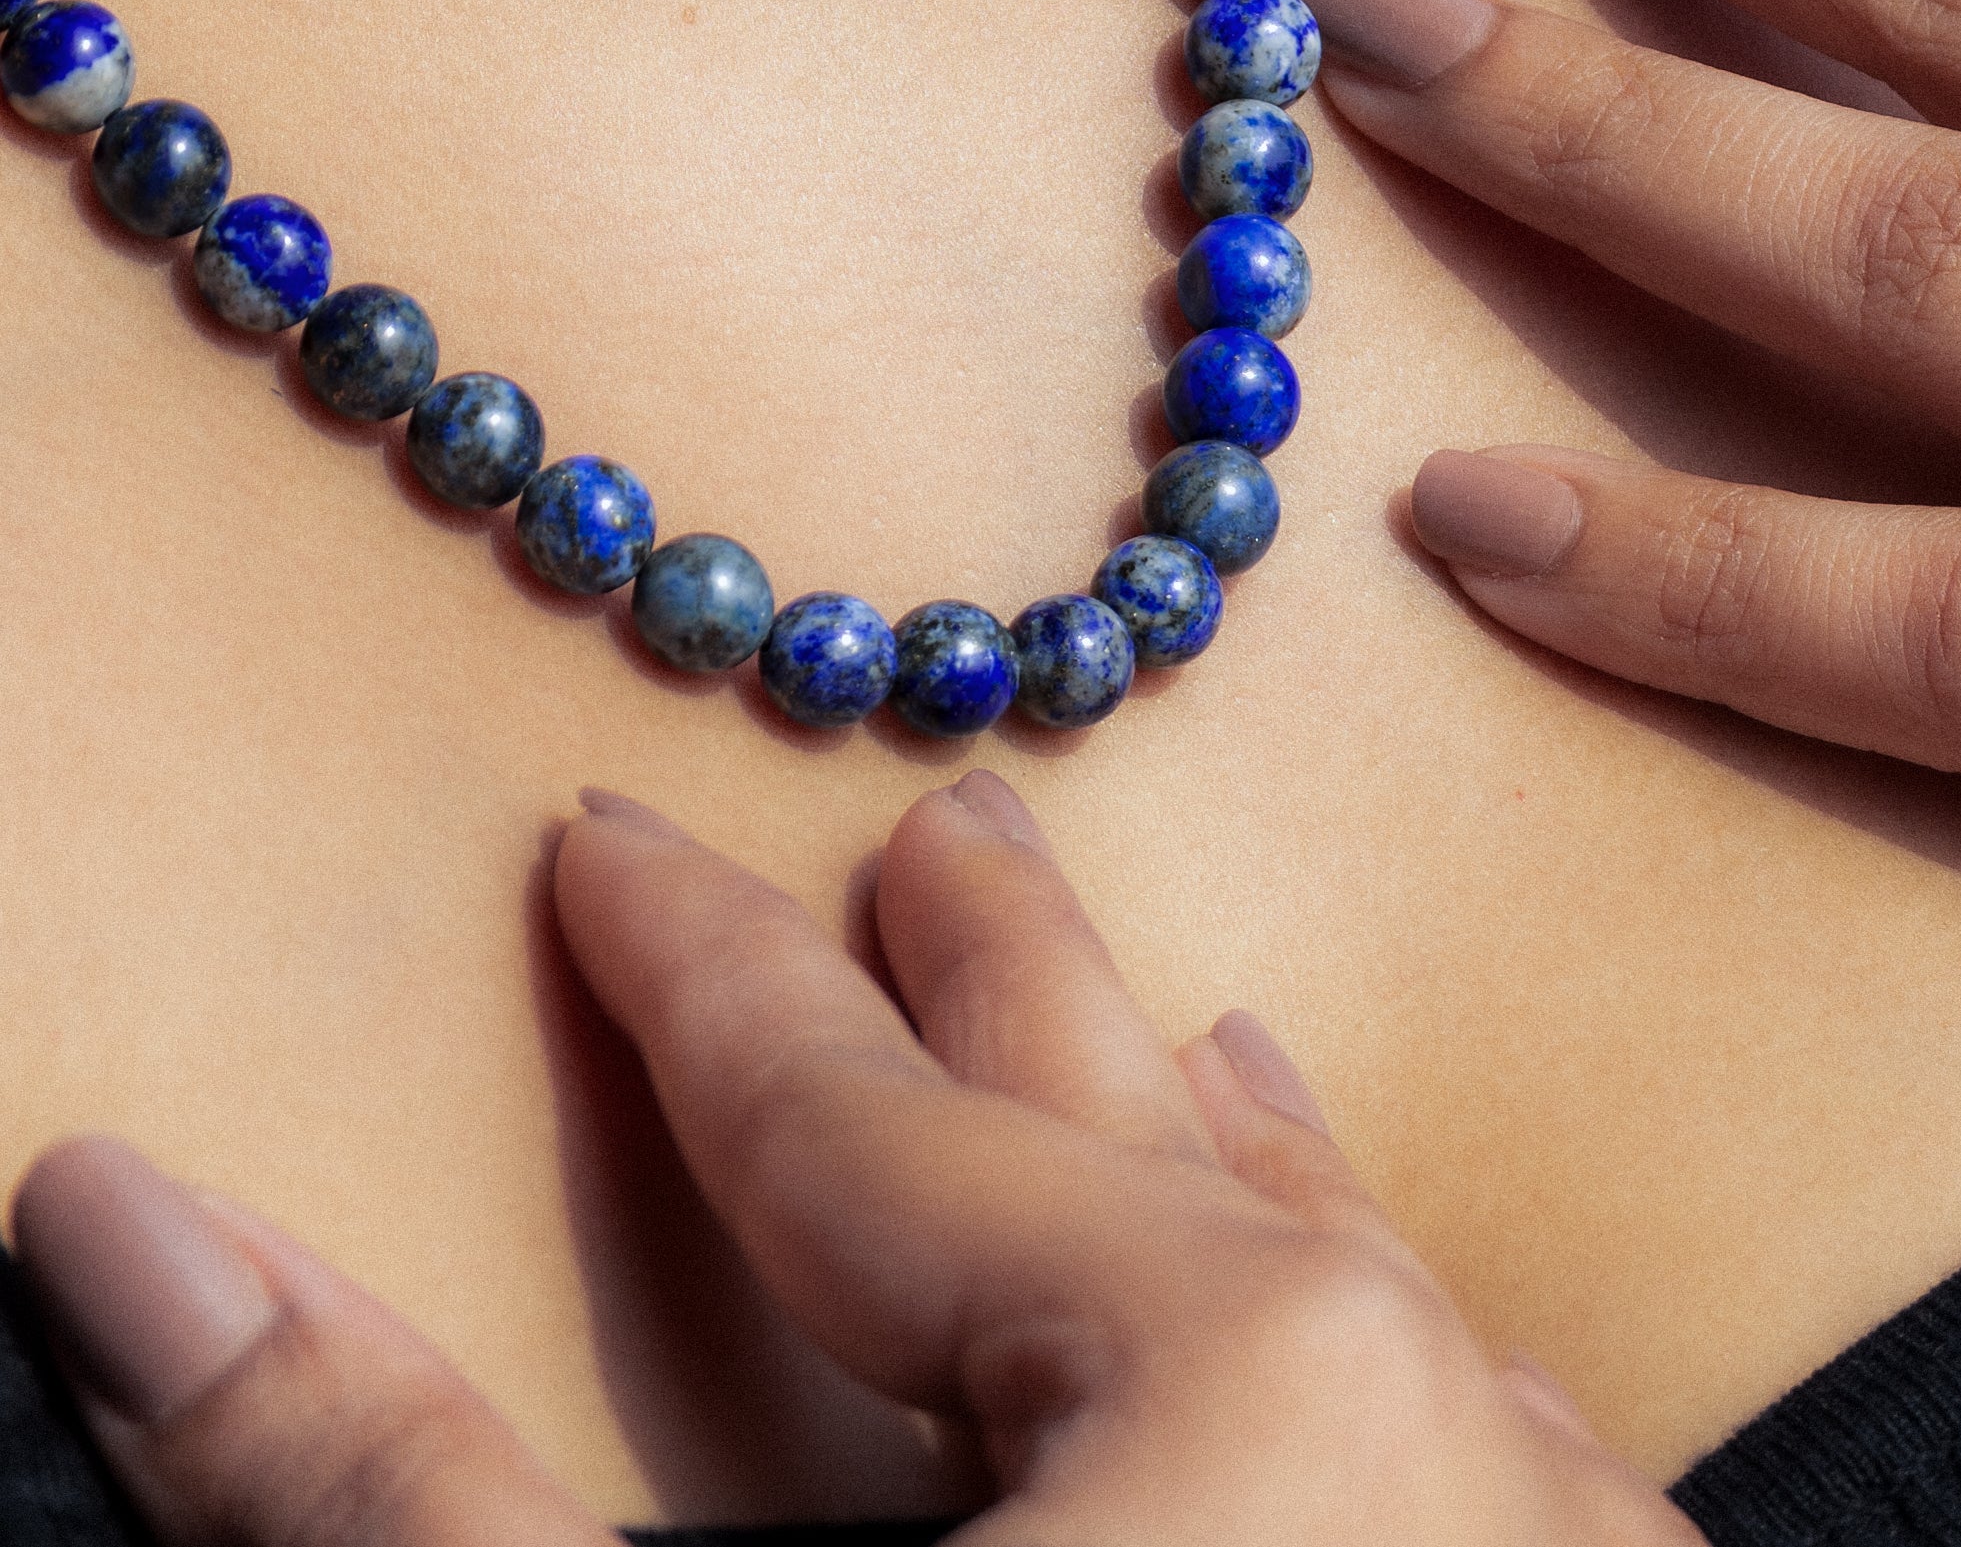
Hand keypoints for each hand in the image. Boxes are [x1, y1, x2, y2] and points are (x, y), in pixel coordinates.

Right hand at [12, 779, 1693, 1546]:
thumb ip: (389, 1499)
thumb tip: (129, 1221)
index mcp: (1240, 1390)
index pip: (872, 1120)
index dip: (701, 977)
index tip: (607, 842)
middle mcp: (1438, 1429)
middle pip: (1146, 1125)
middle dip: (1003, 971)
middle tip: (947, 828)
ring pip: (1350, 1265)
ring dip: (1218, 1139)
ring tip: (1179, 1012)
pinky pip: (1478, 1427)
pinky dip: (1375, 1331)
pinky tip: (1380, 1312)